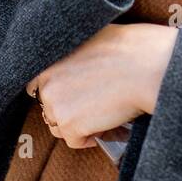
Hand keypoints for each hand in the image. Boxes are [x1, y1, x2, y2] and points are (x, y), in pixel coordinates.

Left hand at [26, 23, 178, 148]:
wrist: (144, 65)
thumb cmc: (127, 48)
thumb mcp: (90, 40)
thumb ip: (75, 56)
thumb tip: (78, 68)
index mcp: (48, 60)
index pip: (37, 86)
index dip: (57, 92)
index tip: (73, 96)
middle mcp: (45, 82)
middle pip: (50, 108)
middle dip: (70, 110)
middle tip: (95, 106)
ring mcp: (55, 105)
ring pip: (60, 126)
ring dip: (79, 125)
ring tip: (104, 116)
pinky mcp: (70, 126)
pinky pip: (75, 141)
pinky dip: (91, 138)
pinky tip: (108, 126)